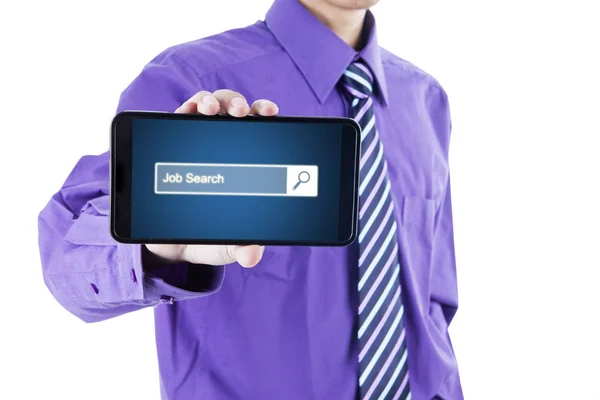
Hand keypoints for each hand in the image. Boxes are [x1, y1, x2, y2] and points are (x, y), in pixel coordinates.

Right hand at [145, 90, 278, 268]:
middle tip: (243, 112)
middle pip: (237, 111)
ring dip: (214, 100)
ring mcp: (200, 140)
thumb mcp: (228, 246)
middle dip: (242, 104)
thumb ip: (241, 247)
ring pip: (210, 105)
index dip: (267, 115)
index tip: (273, 114)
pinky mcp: (174, 142)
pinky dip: (187, 107)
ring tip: (211, 109)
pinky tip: (191, 110)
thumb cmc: (209, 237)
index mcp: (247, 161)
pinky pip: (181, 115)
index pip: (261, 130)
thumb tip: (252, 255)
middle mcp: (225, 144)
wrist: (171, 245)